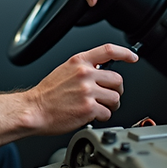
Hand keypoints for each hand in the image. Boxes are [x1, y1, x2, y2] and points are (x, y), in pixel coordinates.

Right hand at [23, 44, 138, 134]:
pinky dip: (102, 116)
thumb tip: (101, 71)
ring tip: (100, 107)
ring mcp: (87, 91)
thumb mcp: (64, 71)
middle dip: (116, 90)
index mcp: (79, 62)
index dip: (124, 53)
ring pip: (115, 97)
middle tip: (109, 97)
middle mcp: (84, 74)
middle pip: (117, 80)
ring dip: (111, 105)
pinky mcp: (88, 108)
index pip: (108, 50)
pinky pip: (107, 113)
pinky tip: (92, 115)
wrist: (34, 110)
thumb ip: (83, 68)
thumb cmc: (47, 94)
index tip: (132, 58)